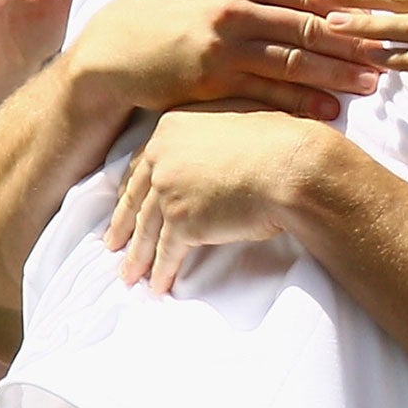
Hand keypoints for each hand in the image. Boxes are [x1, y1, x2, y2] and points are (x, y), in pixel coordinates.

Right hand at [68, 0, 385, 118]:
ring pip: (293, 59)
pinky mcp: (211, 78)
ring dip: (337, 74)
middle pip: (308, 26)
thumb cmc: (177, 10)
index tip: (386, 22)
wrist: (114, 48)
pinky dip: (302, 102)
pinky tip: (330, 111)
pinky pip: (267, 91)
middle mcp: (232, 3)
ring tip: (373, 85)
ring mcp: (221, 41)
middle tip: (392, 58)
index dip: (351, 10)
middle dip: (355, 44)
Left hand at [105, 105, 331, 290]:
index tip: (126, 204)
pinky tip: (158, 285)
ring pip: (147, 230)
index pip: (142, 163)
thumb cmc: (282, 141)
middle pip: (136, 198)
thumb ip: (215, 137)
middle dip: (124, 225)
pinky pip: (168, 252)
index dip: (133, 189)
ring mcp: (168, 190)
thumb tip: (220, 155)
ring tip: (129, 275)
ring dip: (138, 257)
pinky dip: (163, 271)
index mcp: (172, 128)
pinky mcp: (183, 222)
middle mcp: (162, 157)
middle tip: (113, 243)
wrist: (294, 166)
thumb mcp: (238, 122)